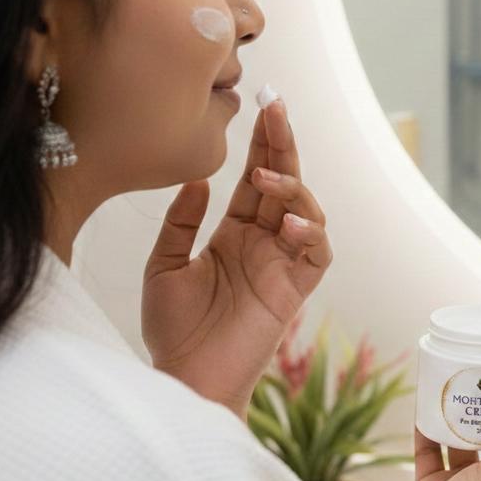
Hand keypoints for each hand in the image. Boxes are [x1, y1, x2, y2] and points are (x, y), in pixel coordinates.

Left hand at [141, 97, 331, 415]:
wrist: (185, 378)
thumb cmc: (174, 330)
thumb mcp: (164, 266)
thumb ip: (182, 223)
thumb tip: (200, 180)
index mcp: (234, 233)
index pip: (255, 179)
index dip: (262, 142)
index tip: (263, 102)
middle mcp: (263, 243)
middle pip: (284, 183)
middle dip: (283, 145)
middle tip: (277, 108)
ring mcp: (282, 264)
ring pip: (306, 212)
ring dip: (292, 189)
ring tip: (265, 179)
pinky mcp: (295, 290)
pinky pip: (316, 254)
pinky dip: (309, 233)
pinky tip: (288, 224)